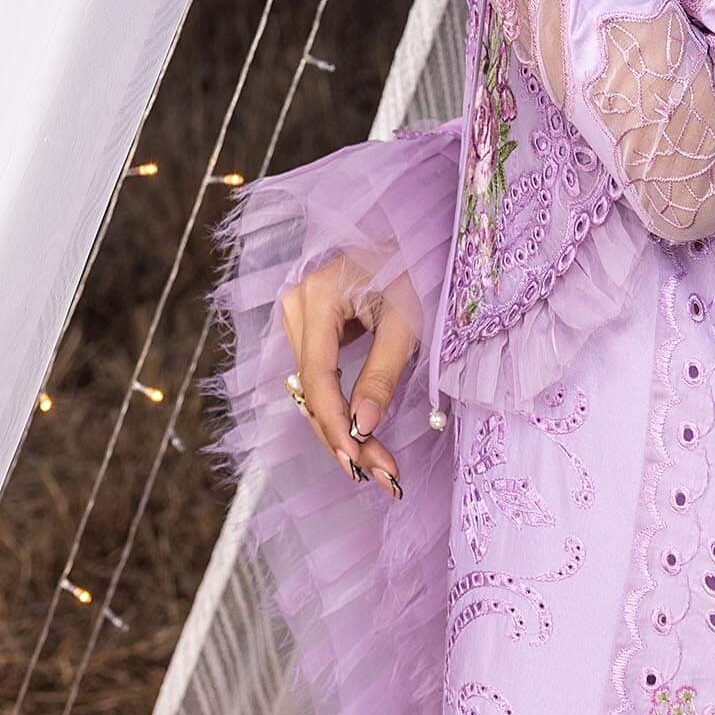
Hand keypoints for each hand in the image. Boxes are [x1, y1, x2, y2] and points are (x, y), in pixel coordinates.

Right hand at [280, 252, 421, 498]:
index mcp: (319, 296)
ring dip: (343, 429)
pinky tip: (363, 438)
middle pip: (312, 389)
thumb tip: (362, 429)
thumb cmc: (416, 267)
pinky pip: (321, 377)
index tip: (361, 464)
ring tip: (378, 467)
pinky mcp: (312, 326)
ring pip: (314, 390)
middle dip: (345, 437)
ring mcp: (300, 315)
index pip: (317, 377)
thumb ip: (382, 375)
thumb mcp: (407, 321)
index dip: (336, 425)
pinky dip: (342, 407)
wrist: (414, 236)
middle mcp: (297, 305)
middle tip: (382, 477)